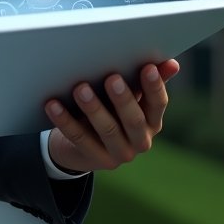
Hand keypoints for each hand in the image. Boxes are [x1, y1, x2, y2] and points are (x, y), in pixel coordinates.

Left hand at [44, 59, 179, 173]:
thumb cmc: (109, 110)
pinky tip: (53, 104)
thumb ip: (144, 81)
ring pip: (106, 130)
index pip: (158, 104)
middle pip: (133, 120)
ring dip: (93, 109)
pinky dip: (65, 120)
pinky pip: (78, 138)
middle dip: (123, 99)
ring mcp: (119, 154)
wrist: (81, 146)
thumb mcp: (128, 97)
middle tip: (111, 78)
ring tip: (80, 89)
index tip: (147, 67)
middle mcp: (140, 141)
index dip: (154, 86)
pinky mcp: (94, 160)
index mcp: (152, 121)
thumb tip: (171, 63)